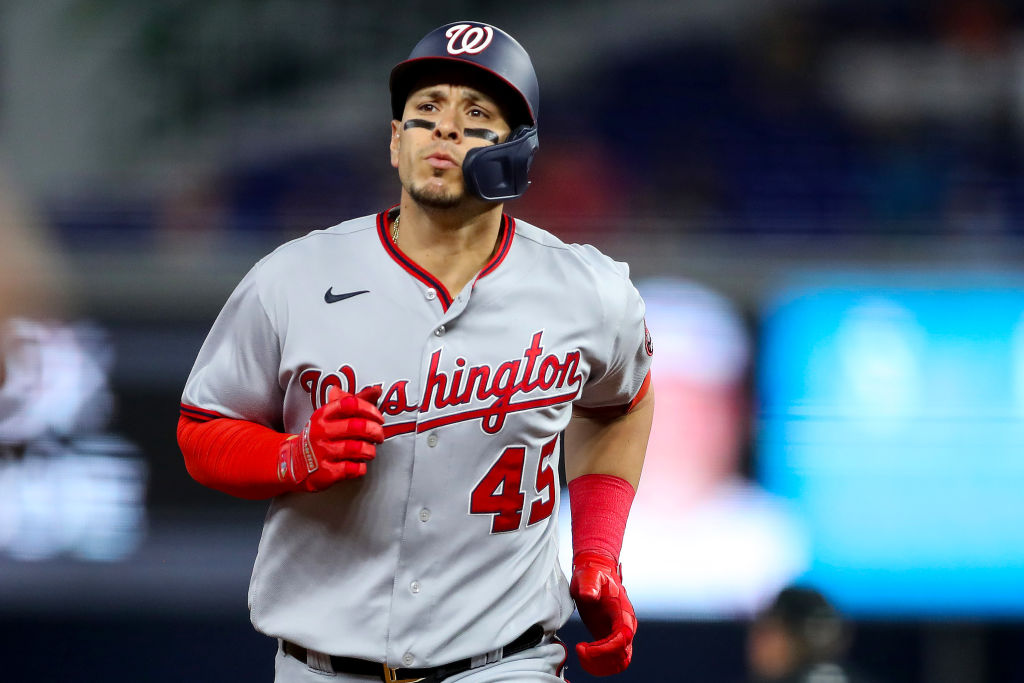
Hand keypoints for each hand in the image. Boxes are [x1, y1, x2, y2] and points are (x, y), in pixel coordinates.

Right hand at [278, 386, 383, 490]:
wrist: (293, 463)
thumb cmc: (320, 437)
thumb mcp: (332, 416)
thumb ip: (355, 402)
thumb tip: (377, 390)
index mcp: (323, 414)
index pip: (351, 404)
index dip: (370, 410)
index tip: (379, 418)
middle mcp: (320, 431)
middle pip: (356, 426)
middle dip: (375, 431)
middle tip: (379, 436)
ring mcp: (321, 452)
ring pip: (357, 448)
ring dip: (370, 451)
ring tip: (370, 452)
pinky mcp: (324, 472)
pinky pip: (352, 469)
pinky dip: (361, 468)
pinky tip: (359, 465)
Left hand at [570, 550, 636, 675]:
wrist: (595, 572)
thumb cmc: (591, 574)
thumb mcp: (588, 576)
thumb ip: (589, 584)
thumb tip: (590, 596)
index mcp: (623, 612)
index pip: (622, 639)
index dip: (605, 649)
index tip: (584, 648)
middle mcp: (626, 626)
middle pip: (622, 656)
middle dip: (599, 659)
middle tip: (580, 650)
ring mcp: (620, 634)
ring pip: (620, 663)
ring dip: (600, 665)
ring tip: (581, 654)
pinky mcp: (612, 639)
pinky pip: (613, 661)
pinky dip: (600, 665)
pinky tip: (584, 655)